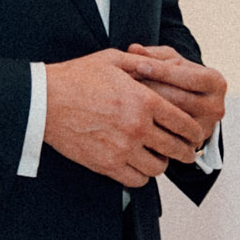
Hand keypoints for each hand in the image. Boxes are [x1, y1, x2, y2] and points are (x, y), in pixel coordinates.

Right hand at [44, 49, 210, 185]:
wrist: (44, 101)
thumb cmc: (76, 78)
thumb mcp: (113, 60)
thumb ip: (144, 63)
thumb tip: (167, 66)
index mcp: (143, 100)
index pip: (182, 122)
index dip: (193, 131)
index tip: (195, 135)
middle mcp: (137, 126)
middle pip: (175, 148)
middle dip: (186, 151)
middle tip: (186, 151)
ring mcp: (122, 148)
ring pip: (158, 167)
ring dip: (163, 163)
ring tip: (160, 158)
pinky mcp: (106, 164)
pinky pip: (136, 179)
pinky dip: (142, 176)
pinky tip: (139, 166)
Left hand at [113, 43, 227, 152]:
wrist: (192, 106)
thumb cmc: (179, 79)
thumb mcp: (172, 62)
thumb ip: (155, 55)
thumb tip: (134, 49)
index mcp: (216, 83)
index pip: (189, 77)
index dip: (162, 70)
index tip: (138, 64)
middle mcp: (216, 107)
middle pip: (180, 99)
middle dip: (152, 89)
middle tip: (126, 83)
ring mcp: (206, 128)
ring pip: (173, 119)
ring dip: (148, 108)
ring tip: (126, 97)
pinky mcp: (192, 145)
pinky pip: (168, 135)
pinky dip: (150, 124)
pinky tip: (132, 116)